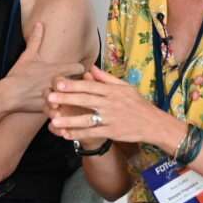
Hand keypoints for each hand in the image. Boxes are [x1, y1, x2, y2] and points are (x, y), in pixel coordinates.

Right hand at [3, 21, 86, 114]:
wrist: (8, 95)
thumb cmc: (18, 75)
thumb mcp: (27, 56)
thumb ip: (36, 40)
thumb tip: (40, 24)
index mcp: (57, 69)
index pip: (80, 67)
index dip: (78, 69)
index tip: (74, 71)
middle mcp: (59, 83)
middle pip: (80, 83)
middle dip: (78, 84)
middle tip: (74, 86)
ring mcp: (57, 96)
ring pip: (73, 98)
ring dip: (72, 98)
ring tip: (69, 99)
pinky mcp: (52, 109)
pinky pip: (63, 111)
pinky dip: (64, 111)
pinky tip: (62, 111)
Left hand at [47, 66, 170, 146]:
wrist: (153, 123)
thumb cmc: (138, 104)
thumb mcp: (125, 87)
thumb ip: (106, 78)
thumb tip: (90, 68)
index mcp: (112, 91)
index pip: (90, 86)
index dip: (74, 85)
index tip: (58, 83)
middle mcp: (110, 104)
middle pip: (86, 100)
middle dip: (67, 98)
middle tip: (50, 97)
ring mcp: (111, 119)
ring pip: (88, 119)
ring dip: (70, 120)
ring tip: (54, 120)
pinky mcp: (112, 132)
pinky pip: (93, 133)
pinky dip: (79, 134)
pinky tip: (66, 134)